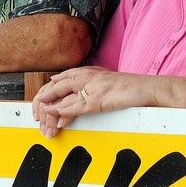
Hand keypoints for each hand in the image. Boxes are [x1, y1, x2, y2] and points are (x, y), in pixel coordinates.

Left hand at [32, 66, 155, 137]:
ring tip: (42, 116)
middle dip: (47, 97)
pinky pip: (79, 105)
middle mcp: (90, 75)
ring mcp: (95, 86)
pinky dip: (66, 110)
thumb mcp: (107, 82)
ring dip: (53, 107)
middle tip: (36, 109)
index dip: (51, 88)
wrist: (149, 88)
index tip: (40, 97)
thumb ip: (91, 84)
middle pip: (60, 84)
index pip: (64, 77)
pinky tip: (58, 115)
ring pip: (66, 96)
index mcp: (91, 71)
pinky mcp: (101, 98)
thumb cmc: (130, 88)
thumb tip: (75, 92)